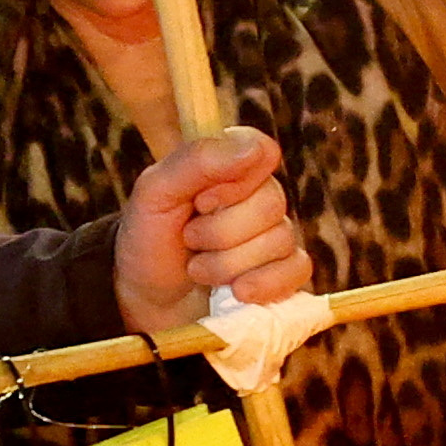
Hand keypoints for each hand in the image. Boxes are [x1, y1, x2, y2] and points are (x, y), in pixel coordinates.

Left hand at [117, 124, 305, 330]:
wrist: (147, 296)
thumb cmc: (149, 237)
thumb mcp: (155, 193)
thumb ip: (197, 161)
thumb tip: (252, 148)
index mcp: (230, 165)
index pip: (263, 151)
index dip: (235, 182)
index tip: (201, 202)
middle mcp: (258, 194)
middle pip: (271, 203)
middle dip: (220, 233)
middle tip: (189, 239)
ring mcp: (274, 234)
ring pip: (280, 241)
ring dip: (228, 265)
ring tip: (197, 269)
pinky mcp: (283, 270)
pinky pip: (298, 270)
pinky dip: (264, 284)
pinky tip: (236, 292)